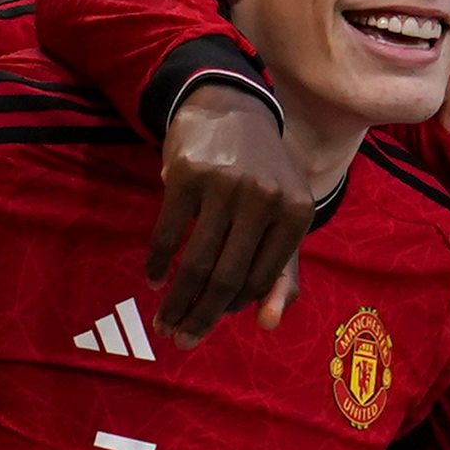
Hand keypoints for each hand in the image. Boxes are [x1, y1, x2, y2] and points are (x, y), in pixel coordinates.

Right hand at [150, 81, 306, 335]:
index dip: (231, 308)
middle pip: (227, 276)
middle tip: (179, 338)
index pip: (260, 279)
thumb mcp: (281, 220)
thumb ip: (280, 275)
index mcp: (297, 213)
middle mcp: (266, 197)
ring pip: (196, 262)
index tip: (207, 322)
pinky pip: (168, 233)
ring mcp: (227, 184)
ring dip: (175, 300)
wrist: (231, 111)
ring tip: (163, 320)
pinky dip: (156, 263)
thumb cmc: (260, 178)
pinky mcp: (189, 173)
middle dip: (200, 317)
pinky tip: (152, 278)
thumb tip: (269, 325)